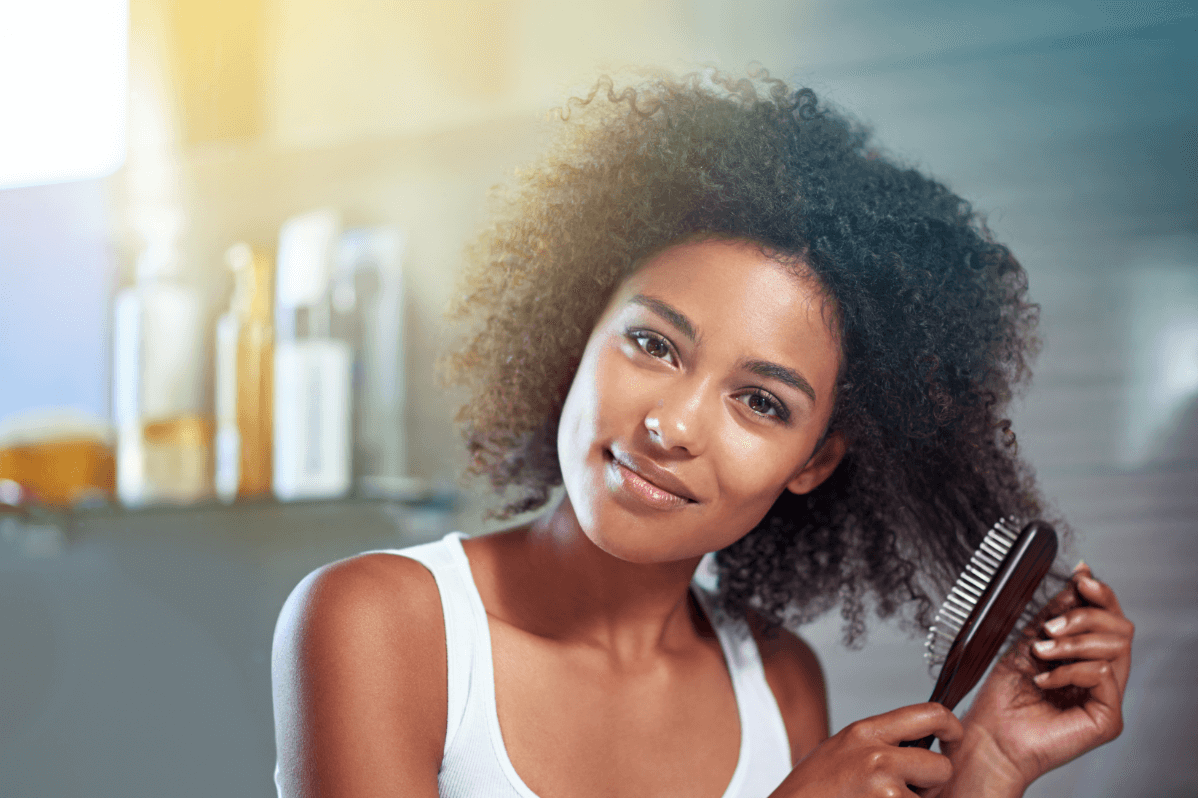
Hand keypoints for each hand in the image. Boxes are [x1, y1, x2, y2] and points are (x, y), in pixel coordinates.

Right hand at [771, 703, 962, 796]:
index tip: (953, 737)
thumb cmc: (811, 791)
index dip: (950, 726)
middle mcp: (876, 756)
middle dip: (932, 784)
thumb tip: (916, 744)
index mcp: (864, 732)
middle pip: (940, 765)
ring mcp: (883, 788)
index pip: (929, 713)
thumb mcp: (840, 751)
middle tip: (908, 791)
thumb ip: (876, 744)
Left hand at [948, 564, 1133, 791]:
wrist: (990, 737)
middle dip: (1084, 617)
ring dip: (1072, 643)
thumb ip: (1055, 615)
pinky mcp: (1108, 719)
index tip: (1081, 577)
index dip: (1100, 594)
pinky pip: (1102, 675)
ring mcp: (1108, 698)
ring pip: (1115, 648)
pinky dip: (1070, 670)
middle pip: (1121, 628)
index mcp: (1086, 657)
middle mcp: (1102, 677)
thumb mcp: (1027, 642)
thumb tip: (1078, 581)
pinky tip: (1044, 680)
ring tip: (1041, 653)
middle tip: (1049, 628)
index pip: (1110, 619)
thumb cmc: (1003, 698)